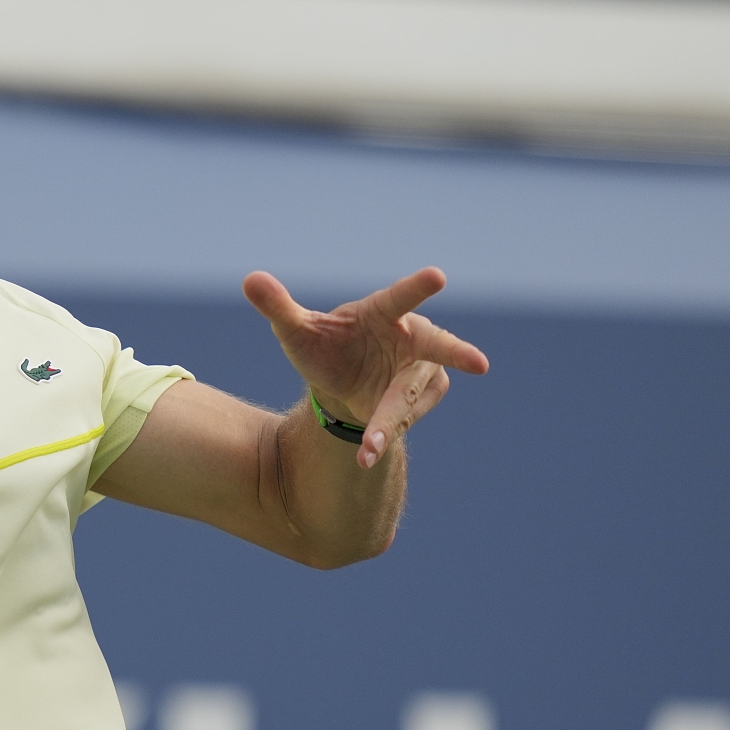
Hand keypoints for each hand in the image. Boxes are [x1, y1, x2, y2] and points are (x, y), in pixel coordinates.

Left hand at [244, 268, 489, 468]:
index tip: (437, 277)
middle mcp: (411, 337)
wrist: (338, 381)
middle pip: (437, 345)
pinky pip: (401, 420)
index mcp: (383, 312)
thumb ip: (277, 306)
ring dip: (390, 422)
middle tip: (479, 364)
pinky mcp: (420, 398)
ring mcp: (421, 369)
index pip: (401, 297)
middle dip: (457, 353)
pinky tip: (365, 452)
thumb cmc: (324, 345)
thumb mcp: (296, 330)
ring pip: (409, 397)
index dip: (418, 288)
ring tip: (369, 448)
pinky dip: (382, 436)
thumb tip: (250, 280)